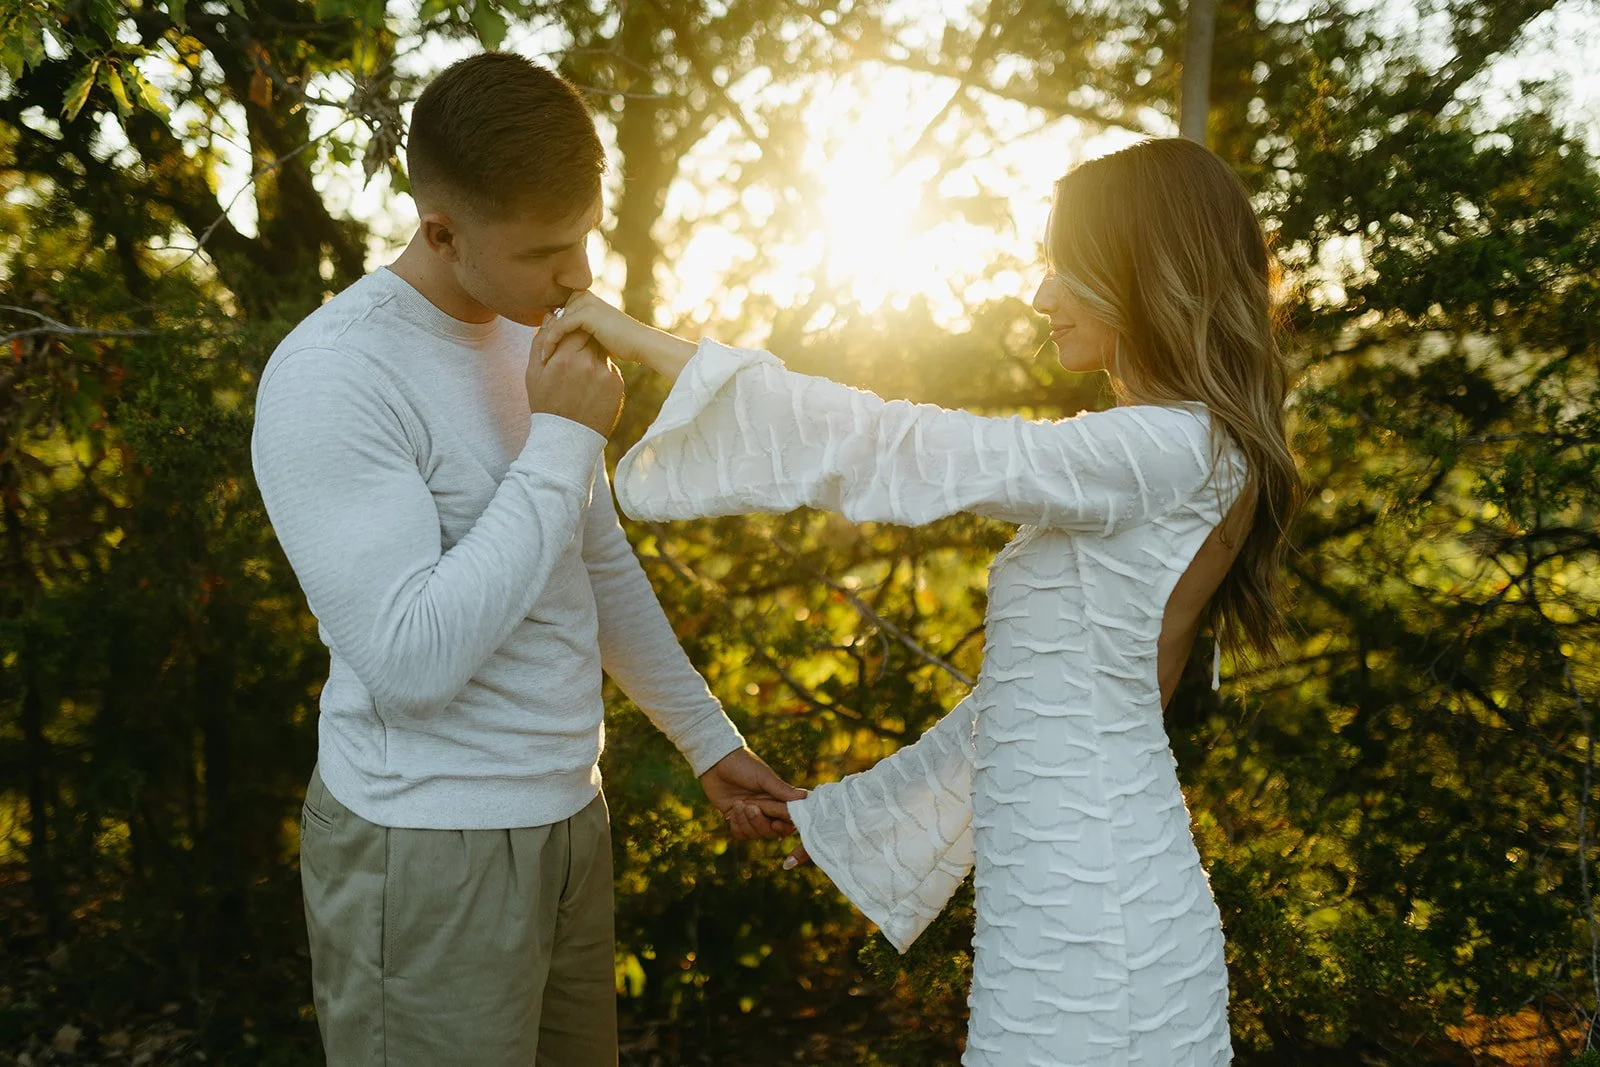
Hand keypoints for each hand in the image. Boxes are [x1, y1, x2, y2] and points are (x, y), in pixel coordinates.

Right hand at [525, 327, 623, 437]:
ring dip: (593, 356)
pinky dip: (601, 372)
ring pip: (601, 351)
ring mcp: (604, 374)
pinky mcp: (616, 385)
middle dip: (583, 340)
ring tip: (581, 375)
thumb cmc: (546, 404)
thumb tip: (550, 317)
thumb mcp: (534, 373)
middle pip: (591, 336)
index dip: (571, 328)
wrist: (568, 438)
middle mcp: (587, 363)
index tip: (567, 337)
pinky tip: (590, 388)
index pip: (574, 327)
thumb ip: (541, 342)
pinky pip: (609, 368)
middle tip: (575, 353)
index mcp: (564, 357)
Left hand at [533, 291, 697, 381]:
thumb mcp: (597, 336)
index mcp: (585, 299)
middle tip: (535, 355)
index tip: (539, 351)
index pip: (557, 313)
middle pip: (552, 315)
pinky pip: (559, 327)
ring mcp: (585, 303)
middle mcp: (583, 296)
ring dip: (544, 339)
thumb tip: (562, 342)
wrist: (641, 345)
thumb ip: (580, 333)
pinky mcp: (586, 313)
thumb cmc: (623, 345)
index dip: (547, 331)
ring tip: (539, 358)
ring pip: (554, 321)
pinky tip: (546, 357)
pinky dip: (550, 342)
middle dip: (543, 335)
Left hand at [699, 747, 806, 840]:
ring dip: (746, 822)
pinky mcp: (735, 818)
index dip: (783, 827)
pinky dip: (737, 826)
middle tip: (751, 807)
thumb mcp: (764, 777)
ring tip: (739, 804)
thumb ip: (782, 790)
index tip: (775, 822)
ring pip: (754, 834)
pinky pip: (740, 834)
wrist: (717, 762)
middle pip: (770, 831)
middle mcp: (766, 810)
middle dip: (760, 823)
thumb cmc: (744, 764)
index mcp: (777, 799)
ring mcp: (750, 815)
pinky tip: (733, 810)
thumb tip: (806, 796)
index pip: (787, 821)